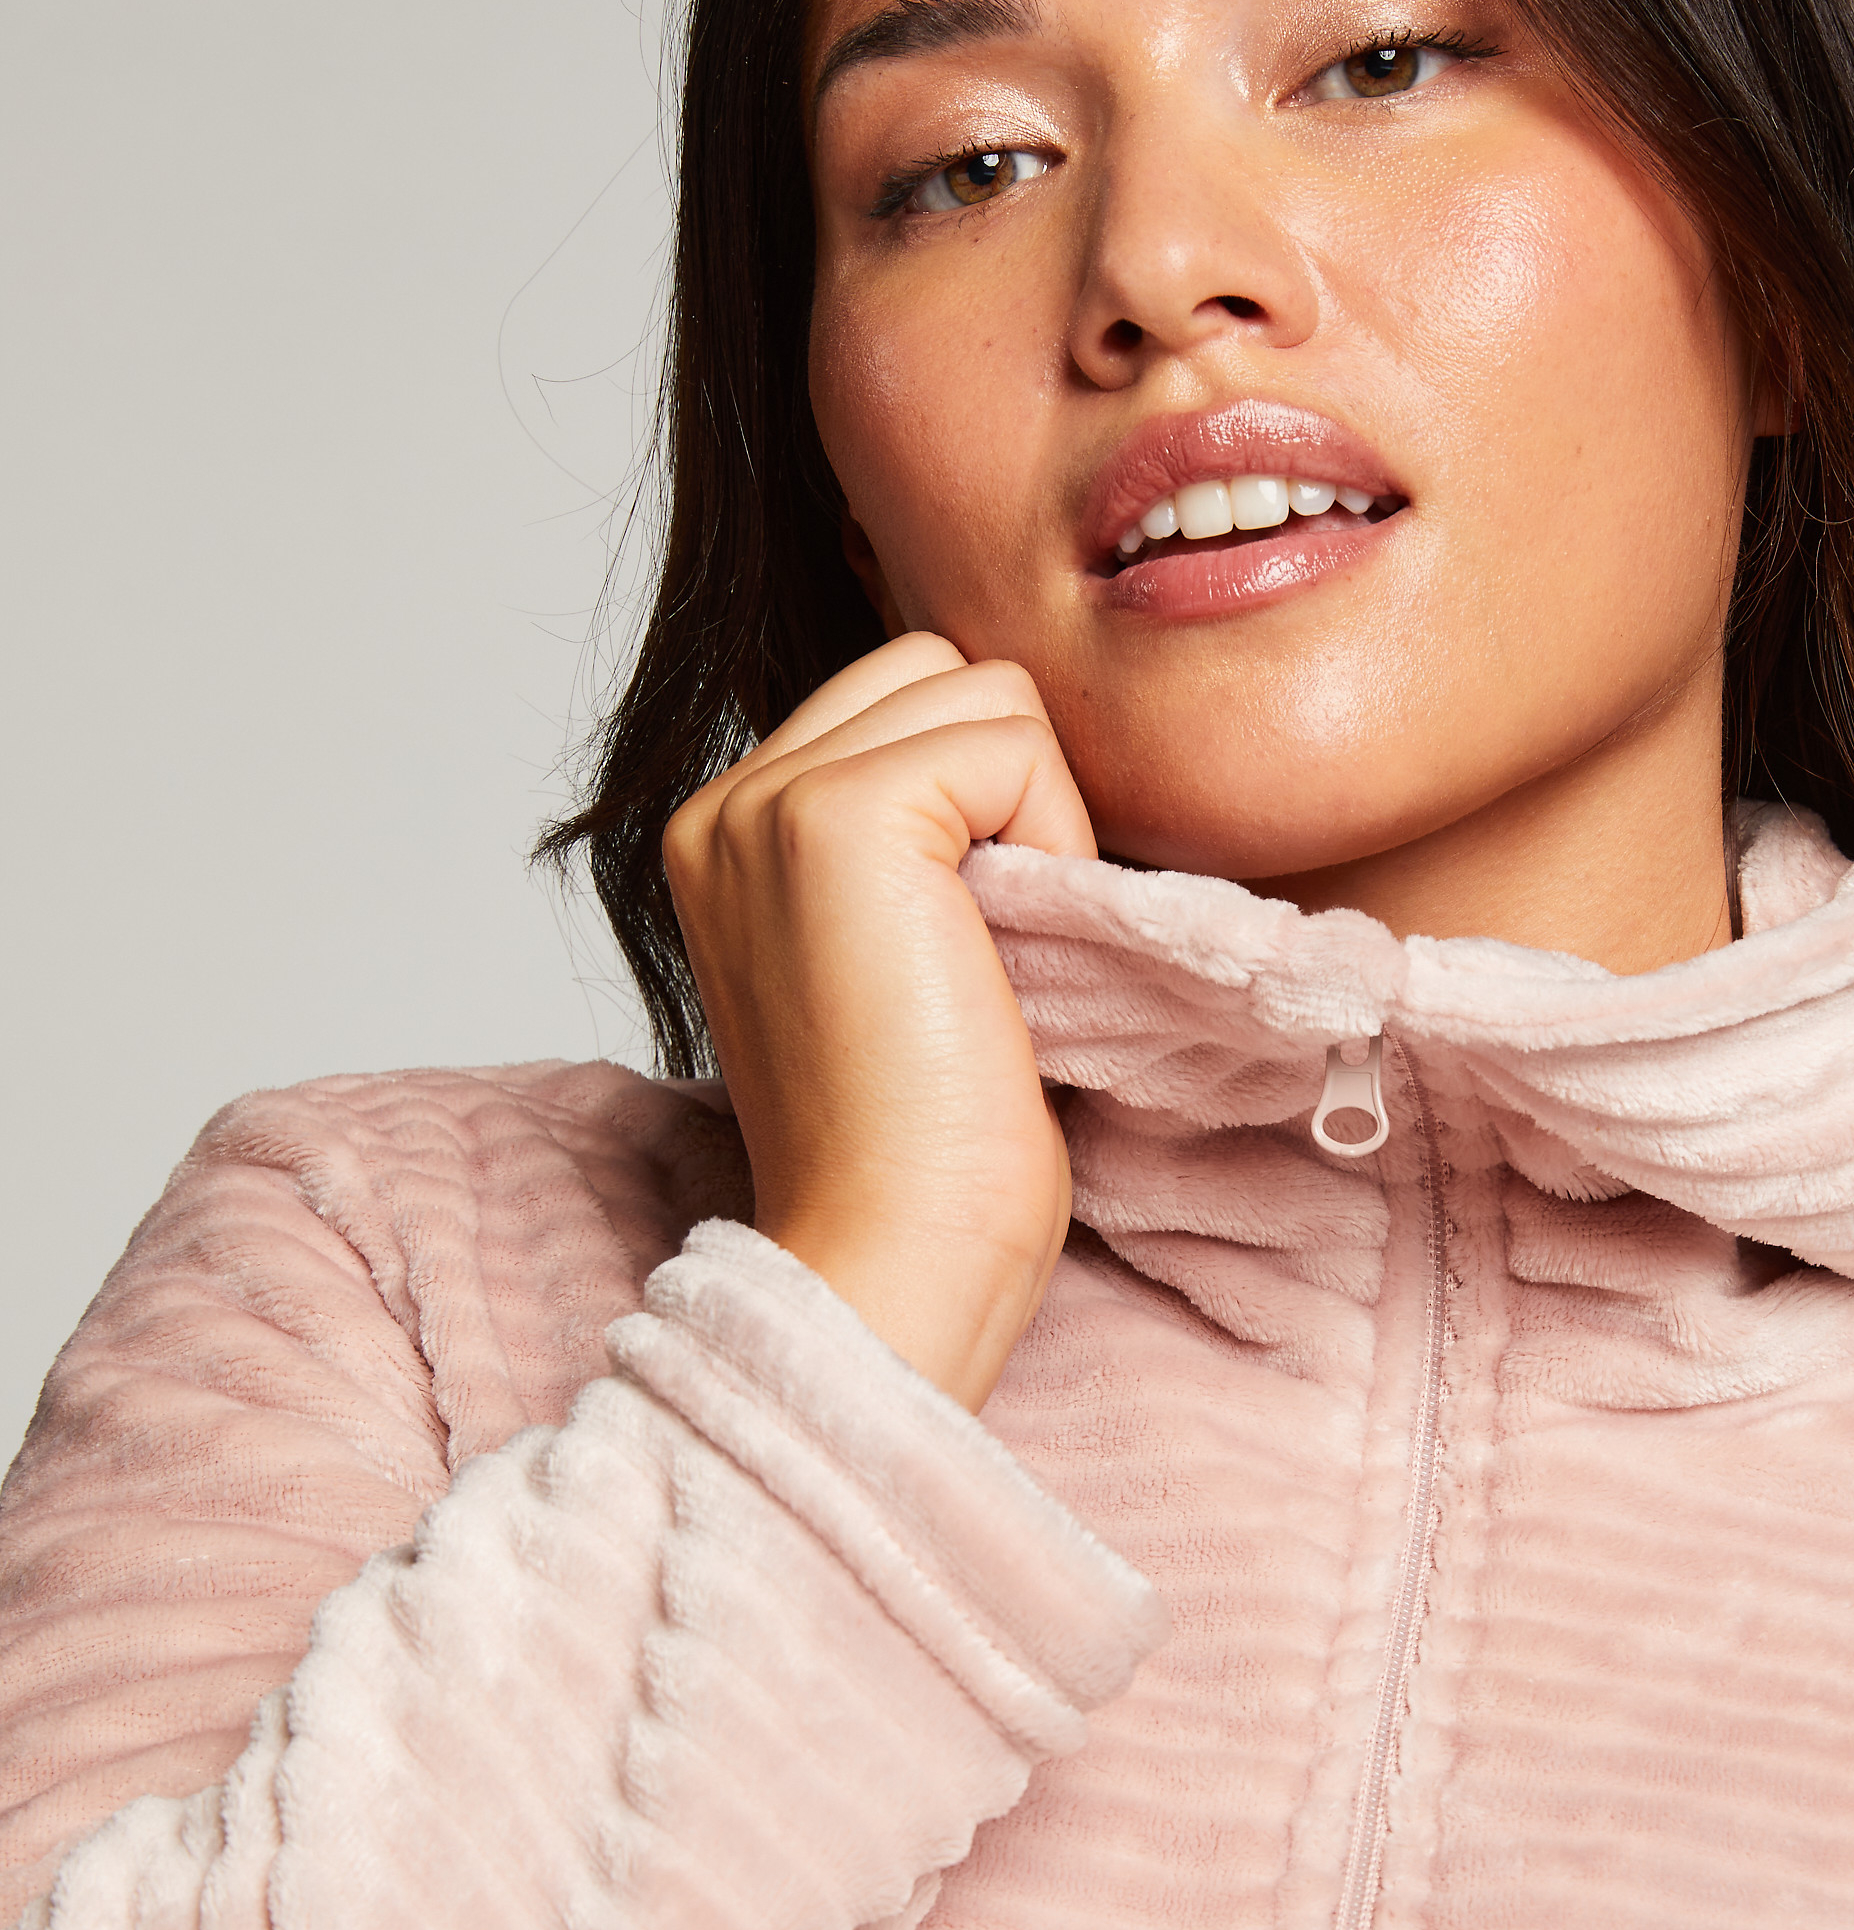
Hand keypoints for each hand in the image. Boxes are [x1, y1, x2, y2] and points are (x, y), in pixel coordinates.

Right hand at [661, 635, 1095, 1411]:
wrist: (891, 1258)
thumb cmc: (926, 1154)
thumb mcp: (906, 963)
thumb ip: (923, 848)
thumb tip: (1029, 753)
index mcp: (730, 834)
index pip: (902, 704)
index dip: (985, 804)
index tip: (972, 953)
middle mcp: (724, 799)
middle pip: (940, 671)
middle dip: (1010, 787)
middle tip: (998, 949)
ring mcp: (768, 799)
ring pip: (986, 693)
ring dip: (1037, 815)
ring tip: (995, 957)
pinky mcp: (840, 813)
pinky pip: (1017, 741)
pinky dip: (1052, 839)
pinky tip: (1004, 958)